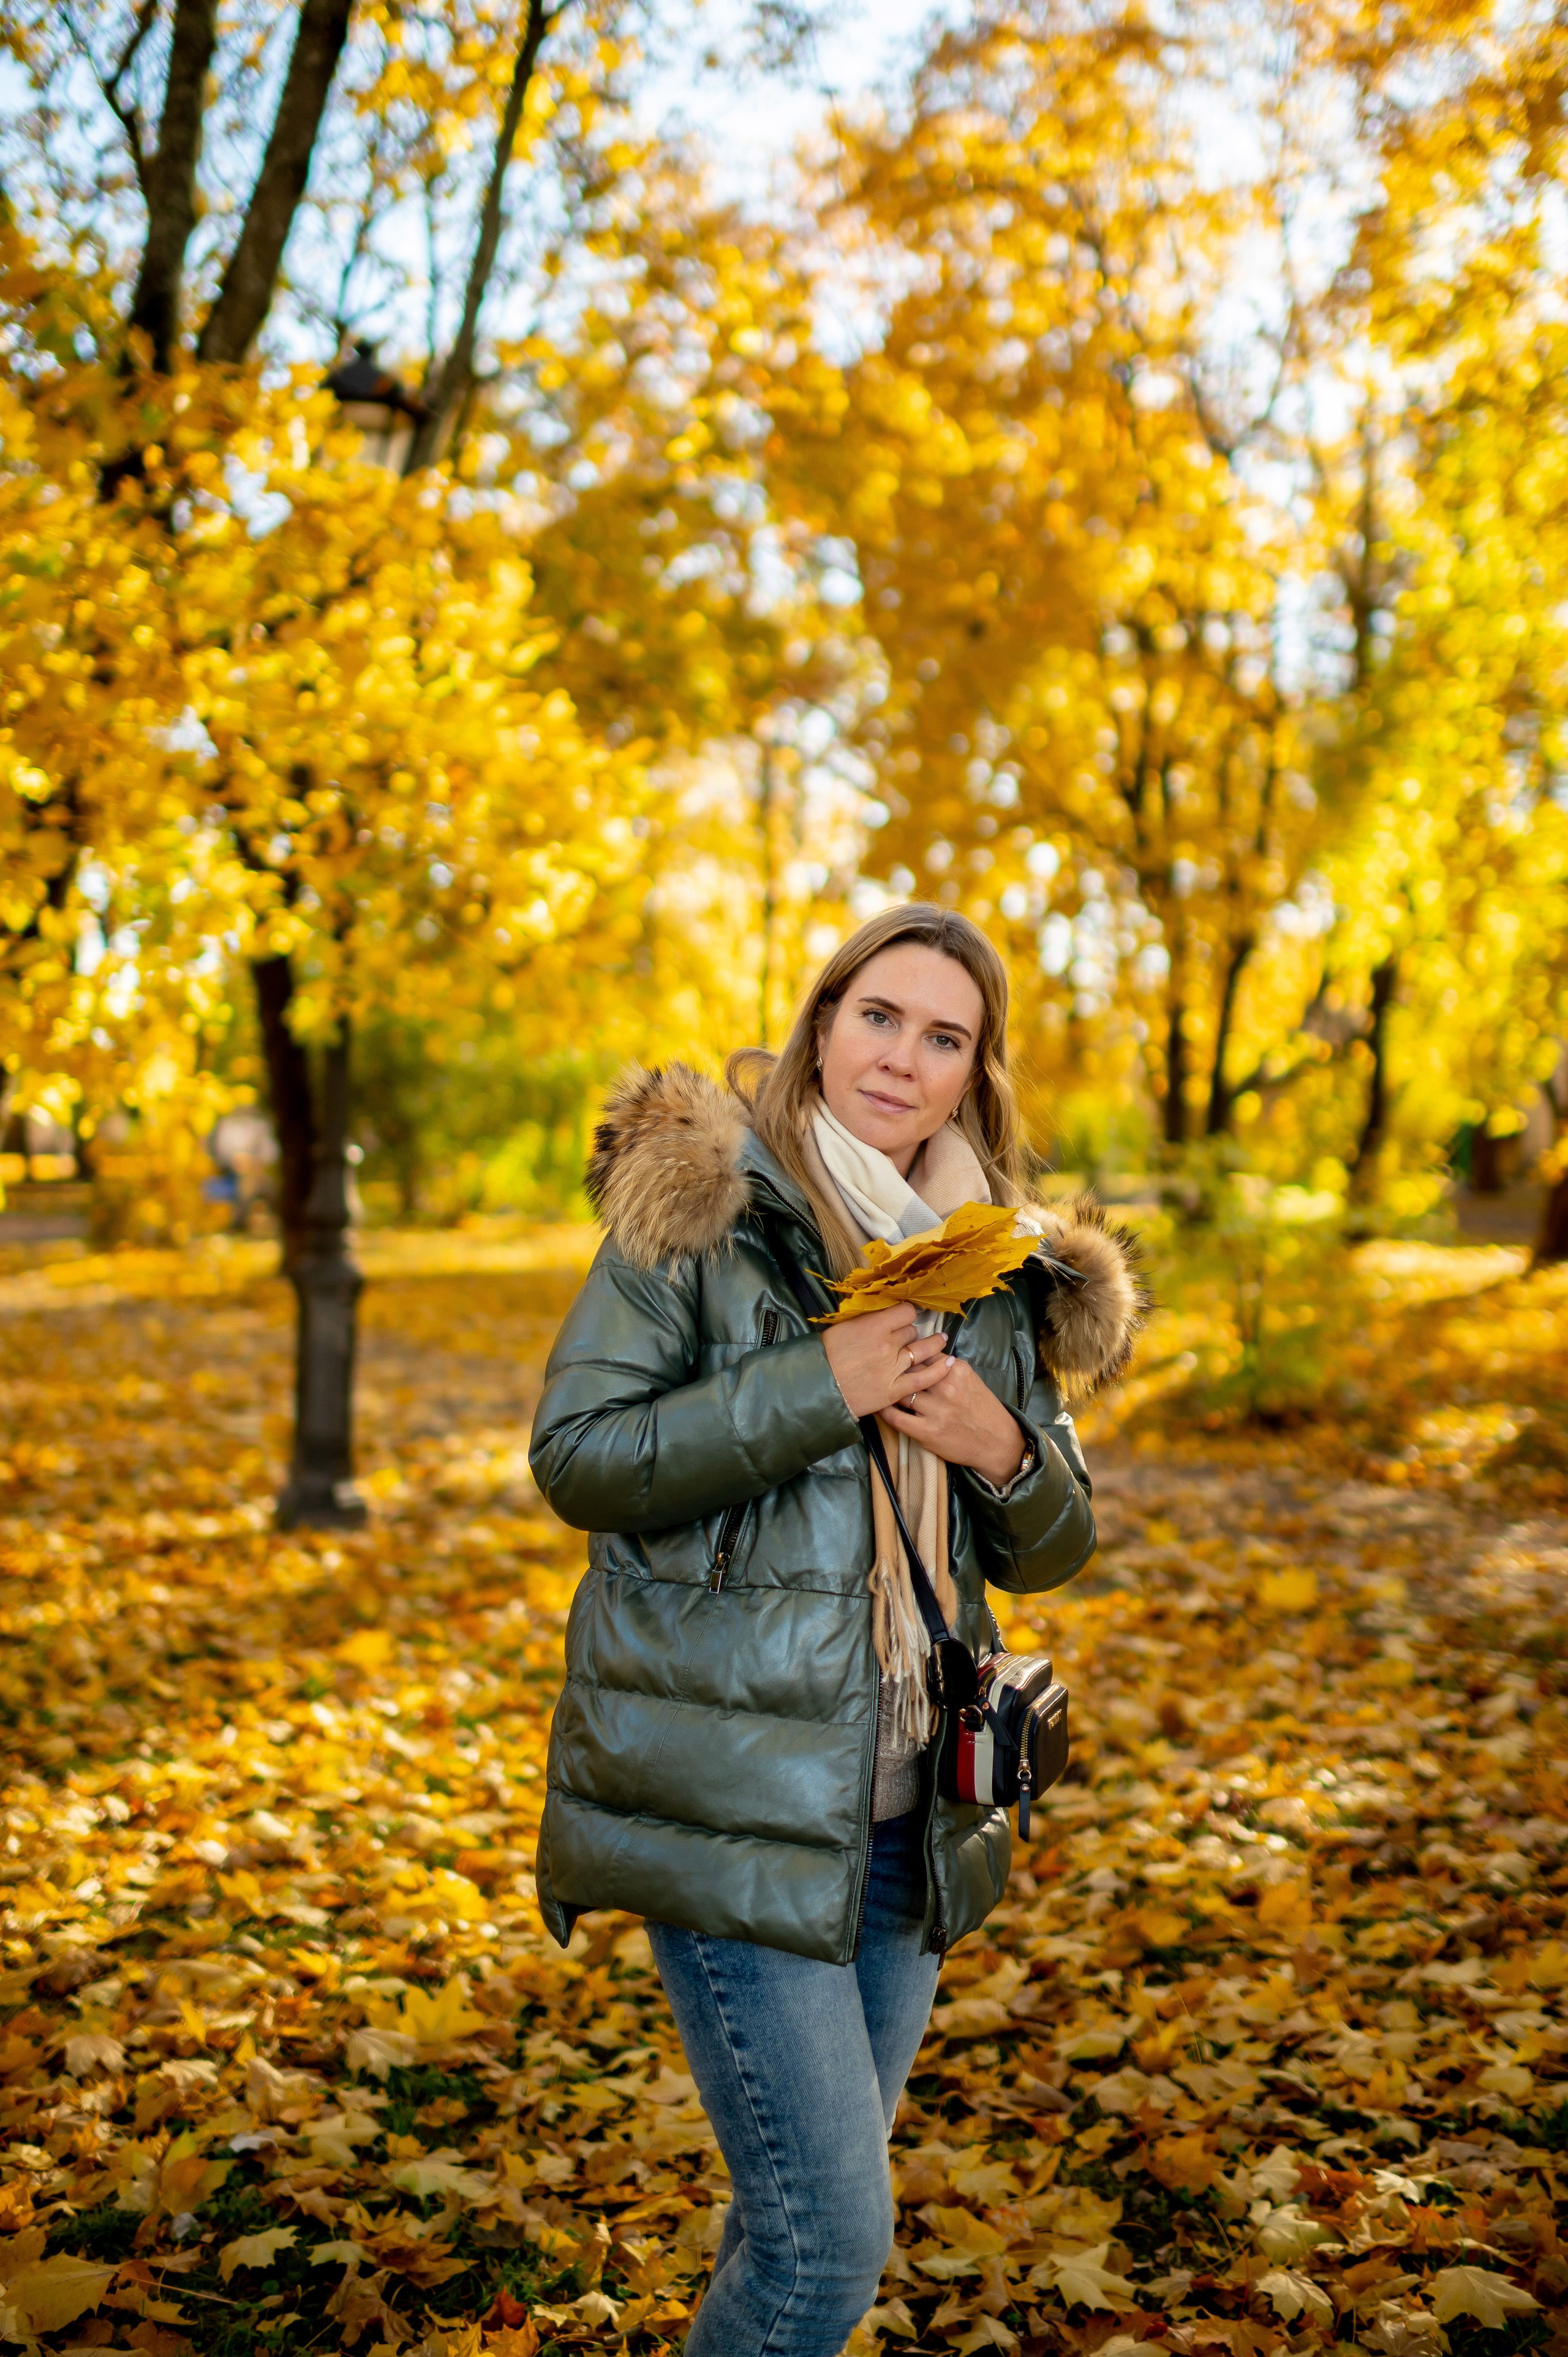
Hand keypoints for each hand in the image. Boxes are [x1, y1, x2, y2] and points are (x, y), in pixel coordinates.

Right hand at [821, 1301, 951, 1420]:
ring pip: (921, 1350)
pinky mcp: (895, 1390)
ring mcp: (894, 1368)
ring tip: (941, 1340)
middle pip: (911, 1331)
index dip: (905, 1314)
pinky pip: (924, 1378)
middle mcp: (888, 1344)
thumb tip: (883, 1314)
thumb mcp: (843, 1328)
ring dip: (932, 1344)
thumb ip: (867, 1321)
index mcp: (874, 1326)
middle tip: (907, 1337)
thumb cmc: (825, 1356)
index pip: (905, 1312)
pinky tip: (950, 1362)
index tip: (903, 1317)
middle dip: (909, 1333)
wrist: (818, 1388)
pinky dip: (939, 1369)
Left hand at [883, 1354, 1027, 1485]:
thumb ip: (946, 1367)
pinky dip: (885, 1411)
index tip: (900, 1358)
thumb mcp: (970, 1379)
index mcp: (956, 1370)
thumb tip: (920, 1355)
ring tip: (879, 1388)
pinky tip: (879, 1407)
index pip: (924, 1354)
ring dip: (890, 1391)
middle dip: (896, 1372)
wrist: (997, 1442)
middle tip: (884, 1372)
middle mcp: (946, 1387)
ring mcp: (936, 1410)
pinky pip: (896, 1418)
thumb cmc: (982, 1410)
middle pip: (909, 1371)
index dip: (910, 1356)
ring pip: (901, 1393)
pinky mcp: (927, 1432)